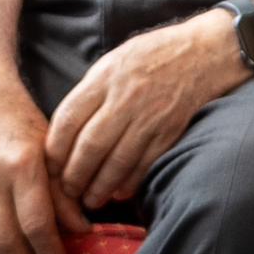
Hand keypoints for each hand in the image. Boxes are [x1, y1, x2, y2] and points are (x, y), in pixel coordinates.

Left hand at [47, 12, 250, 207]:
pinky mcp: (170, 133)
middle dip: (73, 175)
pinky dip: (129, 183)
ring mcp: (149, 117)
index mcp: (105, 77)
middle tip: (66, 191)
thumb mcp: (113, 61)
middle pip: (90, 146)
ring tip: (89, 200)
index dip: (54, 148)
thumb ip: (90, 91)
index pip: (68, 118)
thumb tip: (66, 129)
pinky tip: (118, 193)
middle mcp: (125, 98)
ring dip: (99, 187)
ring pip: (116, 162)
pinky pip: (144, 164)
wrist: (204, 53)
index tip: (49, 165)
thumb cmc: (152, 55)